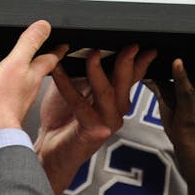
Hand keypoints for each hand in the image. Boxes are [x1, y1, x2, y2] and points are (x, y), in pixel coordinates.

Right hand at [0, 20, 66, 141]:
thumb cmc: (5, 100)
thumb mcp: (17, 63)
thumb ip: (29, 44)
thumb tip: (44, 25)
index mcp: (34, 74)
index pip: (50, 58)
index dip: (57, 48)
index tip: (63, 42)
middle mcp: (25, 85)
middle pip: (31, 66)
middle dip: (32, 54)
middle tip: (33, 43)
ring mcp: (9, 94)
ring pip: (7, 73)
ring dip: (2, 63)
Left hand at [35, 45, 155, 194]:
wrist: (49, 150)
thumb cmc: (61, 118)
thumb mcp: (76, 87)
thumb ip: (85, 70)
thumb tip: (88, 44)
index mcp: (114, 100)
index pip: (132, 78)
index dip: (140, 63)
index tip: (145, 47)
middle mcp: (115, 112)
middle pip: (125, 83)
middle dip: (126, 62)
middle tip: (128, 47)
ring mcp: (106, 123)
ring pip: (107, 93)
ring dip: (98, 72)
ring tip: (93, 54)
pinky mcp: (92, 132)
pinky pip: (80, 104)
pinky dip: (67, 85)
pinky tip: (58, 71)